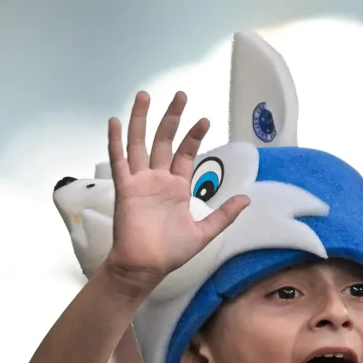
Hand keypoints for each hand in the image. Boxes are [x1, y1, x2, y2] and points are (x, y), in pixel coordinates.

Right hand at [101, 90, 248, 291]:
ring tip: (145, 95)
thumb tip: (246, 199)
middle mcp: (158, 179)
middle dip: (172, 117)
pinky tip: (116, 121)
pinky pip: (119, 160)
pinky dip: (116, 141)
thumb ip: (224, 215)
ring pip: (139, 143)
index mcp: (176, 188)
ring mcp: (140, 181)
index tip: (204, 119)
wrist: (146, 267)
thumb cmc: (171, 253)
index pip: (185, 154)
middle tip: (180, 95)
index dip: (194, 136)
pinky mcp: (125, 188)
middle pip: (164, 140)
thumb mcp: (204, 232)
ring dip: (142, 119)